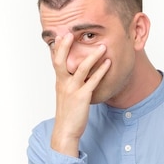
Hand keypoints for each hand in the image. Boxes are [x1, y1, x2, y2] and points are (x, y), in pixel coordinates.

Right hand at [50, 33, 110, 156]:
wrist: (66, 131)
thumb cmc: (68, 114)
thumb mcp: (66, 96)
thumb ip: (69, 84)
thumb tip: (75, 75)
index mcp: (59, 82)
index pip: (55, 60)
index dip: (58, 47)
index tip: (61, 35)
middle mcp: (63, 83)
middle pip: (61, 60)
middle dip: (65, 46)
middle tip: (71, 33)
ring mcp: (72, 89)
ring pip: (81, 68)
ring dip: (92, 55)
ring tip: (102, 46)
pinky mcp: (82, 97)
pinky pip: (93, 80)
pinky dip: (101, 70)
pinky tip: (108, 63)